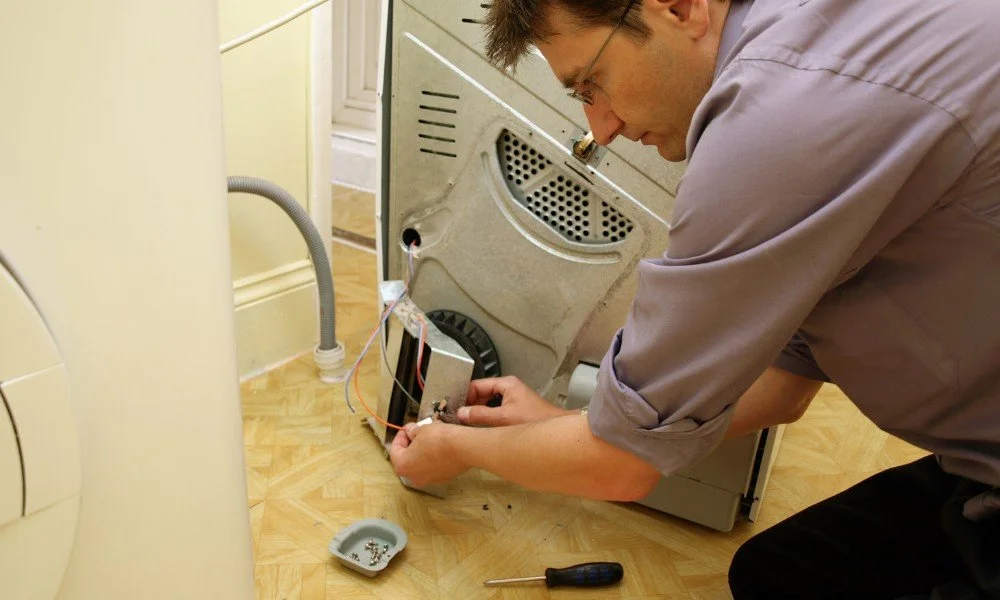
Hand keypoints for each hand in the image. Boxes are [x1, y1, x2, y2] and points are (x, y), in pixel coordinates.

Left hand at [389, 422, 467, 486]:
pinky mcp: (443, 478)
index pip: (395, 449)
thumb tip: (412, 431)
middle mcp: (414, 477)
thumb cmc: (440, 440)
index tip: (407, 429)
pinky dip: (434, 457)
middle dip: (412, 443)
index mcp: (403, 465)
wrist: (463, 447)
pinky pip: (434, 466)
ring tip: (431, 436)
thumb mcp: (422, 429)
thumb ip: (413, 431)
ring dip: (423, 450)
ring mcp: (430, 479)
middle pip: (408, 458)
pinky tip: (440, 445)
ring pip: (421, 463)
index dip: (401, 435)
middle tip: (418, 431)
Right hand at [457, 376, 572, 426]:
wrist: (557, 432)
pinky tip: (483, 427)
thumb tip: (460, 413)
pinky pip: (496, 409)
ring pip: (488, 402)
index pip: (477, 385)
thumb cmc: (533, 421)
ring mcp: (513, 398)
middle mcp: (509, 387)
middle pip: (482, 393)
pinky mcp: (515, 408)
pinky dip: (488, 416)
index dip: (465, 397)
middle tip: (459, 419)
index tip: (456, 409)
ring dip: (479, 412)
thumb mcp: (503, 418)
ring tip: (468, 424)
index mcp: (506, 383)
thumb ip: (480, 415)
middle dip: (471, 405)